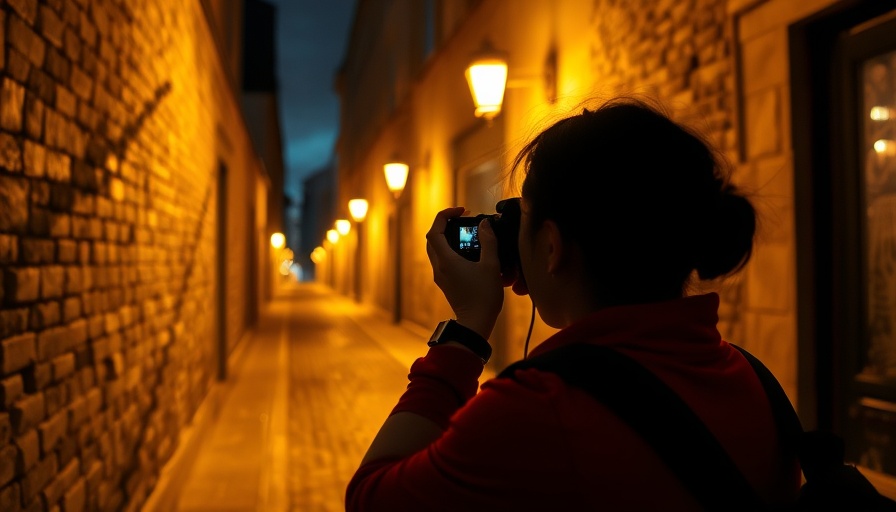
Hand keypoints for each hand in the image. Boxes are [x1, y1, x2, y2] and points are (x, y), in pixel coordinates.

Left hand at [426, 207, 503, 338]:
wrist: (475, 324)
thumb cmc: (484, 296)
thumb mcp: (491, 266)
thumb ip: (489, 242)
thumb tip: (485, 224)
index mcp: (446, 260)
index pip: (435, 231)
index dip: (445, 216)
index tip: (461, 211)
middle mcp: (439, 267)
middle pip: (433, 239)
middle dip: (445, 226)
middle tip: (463, 221)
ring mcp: (440, 276)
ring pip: (436, 250)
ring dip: (448, 238)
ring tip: (468, 235)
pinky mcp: (445, 283)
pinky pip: (442, 261)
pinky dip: (451, 251)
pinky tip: (469, 253)